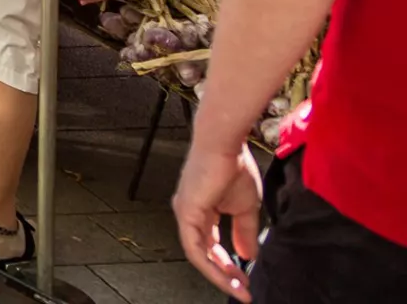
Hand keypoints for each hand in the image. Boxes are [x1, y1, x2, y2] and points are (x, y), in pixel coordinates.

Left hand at [173, 137, 260, 297]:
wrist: (226, 144)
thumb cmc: (234, 167)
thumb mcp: (245, 207)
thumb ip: (244, 232)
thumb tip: (247, 256)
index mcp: (201, 210)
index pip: (211, 245)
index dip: (228, 265)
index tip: (247, 280)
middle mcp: (189, 214)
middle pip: (204, 253)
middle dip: (225, 274)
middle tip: (244, 291)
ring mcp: (185, 213)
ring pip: (198, 255)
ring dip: (220, 275)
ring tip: (240, 289)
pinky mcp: (186, 212)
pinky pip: (196, 248)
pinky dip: (212, 266)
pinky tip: (228, 276)